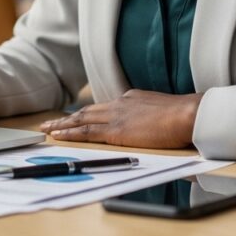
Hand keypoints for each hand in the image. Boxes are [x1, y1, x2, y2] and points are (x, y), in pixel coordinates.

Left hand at [38, 90, 202, 148]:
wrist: (188, 114)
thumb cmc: (184, 116)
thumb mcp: (163, 110)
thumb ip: (150, 115)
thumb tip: (149, 124)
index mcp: (130, 99)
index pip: (103, 108)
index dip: (86, 114)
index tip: (75, 118)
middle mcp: (119, 104)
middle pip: (86, 111)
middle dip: (67, 118)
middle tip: (50, 122)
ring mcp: (116, 116)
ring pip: (81, 119)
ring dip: (62, 125)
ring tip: (47, 129)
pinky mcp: (116, 131)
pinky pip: (86, 132)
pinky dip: (70, 133)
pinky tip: (58, 136)